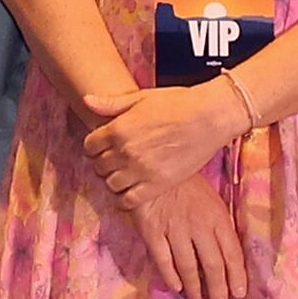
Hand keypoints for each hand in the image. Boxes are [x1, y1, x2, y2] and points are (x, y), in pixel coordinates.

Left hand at [86, 82, 247, 203]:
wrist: (210, 117)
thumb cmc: (178, 103)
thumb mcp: (141, 98)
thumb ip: (112, 104)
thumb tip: (87, 101)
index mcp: (118, 129)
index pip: (89, 146)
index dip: (95, 146)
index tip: (103, 147)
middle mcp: (126, 151)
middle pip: (99, 166)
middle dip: (104, 163)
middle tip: (115, 160)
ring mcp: (141, 170)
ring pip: (111, 184)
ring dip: (114, 180)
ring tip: (125, 174)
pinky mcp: (157, 185)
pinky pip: (129, 200)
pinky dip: (125, 199)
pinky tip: (131, 191)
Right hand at [126, 171, 245, 298]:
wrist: (153, 165)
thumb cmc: (187, 184)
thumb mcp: (212, 199)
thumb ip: (219, 225)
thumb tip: (227, 256)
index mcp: (217, 217)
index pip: (233, 253)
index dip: (237, 276)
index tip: (239, 293)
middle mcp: (199, 226)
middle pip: (213, 265)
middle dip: (219, 288)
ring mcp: (174, 229)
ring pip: (189, 266)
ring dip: (195, 287)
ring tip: (197, 298)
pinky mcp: (152, 231)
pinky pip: (163, 260)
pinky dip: (170, 276)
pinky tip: (176, 286)